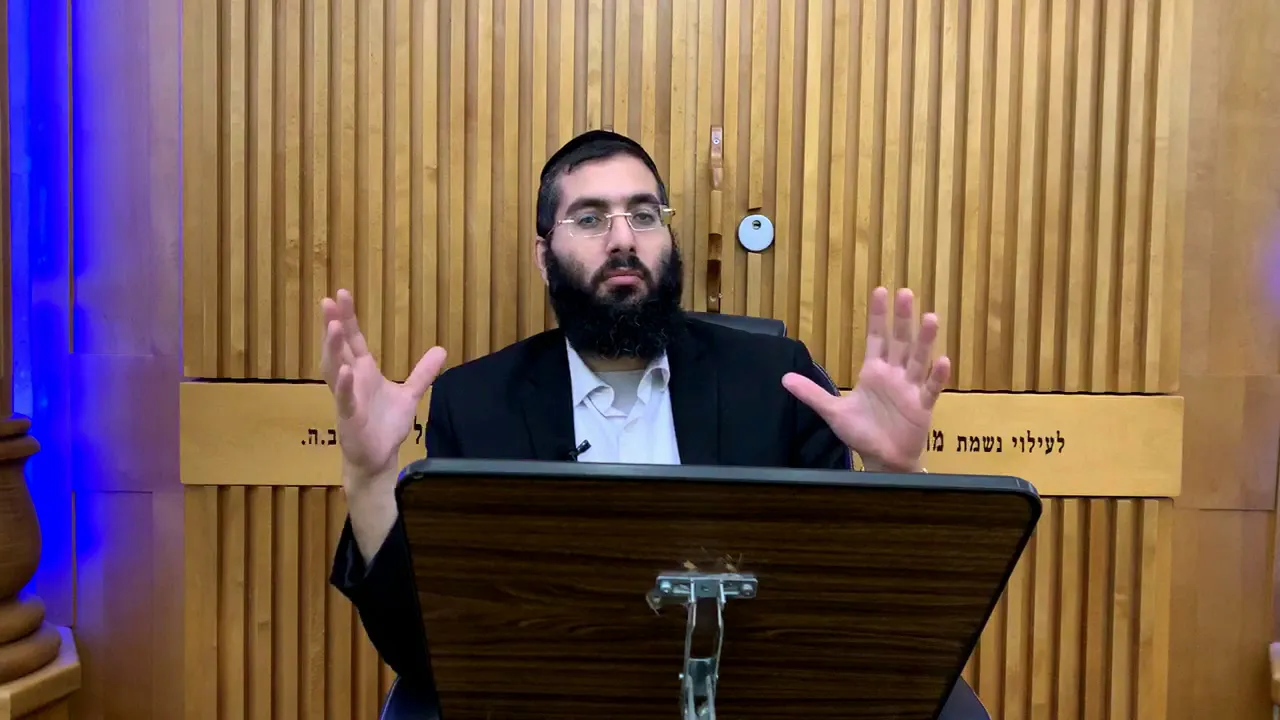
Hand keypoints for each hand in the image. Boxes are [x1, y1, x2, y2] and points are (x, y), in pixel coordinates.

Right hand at [320, 289, 446, 481]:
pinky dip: (345, 386)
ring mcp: (347, 399)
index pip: (353, 340)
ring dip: (332, 349)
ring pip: (334, 370)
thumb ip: (423, 373)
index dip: (347, 318)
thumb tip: (441, 349)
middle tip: (327, 301)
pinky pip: (345, 400)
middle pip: (339, 348)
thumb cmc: (385, 426)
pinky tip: (346, 370)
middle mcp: (352, 381)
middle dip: (333, 325)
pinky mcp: (349, 418)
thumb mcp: (409, 394)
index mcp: (364, 372)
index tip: (340, 294)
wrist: (379, 458)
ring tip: (332, 327)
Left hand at [782, 287, 949, 471]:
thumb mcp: (833, 412)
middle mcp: (894, 375)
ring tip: (930, 319)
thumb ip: (811, 393)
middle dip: (902, 319)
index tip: (881, 291)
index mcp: (873, 372)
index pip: (876, 338)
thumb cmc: (861, 432)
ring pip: (918, 360)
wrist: (883, 460)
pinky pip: (931, 389)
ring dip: (924, 340)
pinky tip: (942, 360)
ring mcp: (910, 389)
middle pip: (899, 342)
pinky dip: (937, 376)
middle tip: (905, 293)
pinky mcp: (922, 406)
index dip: (878, 316)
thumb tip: (784, 378)